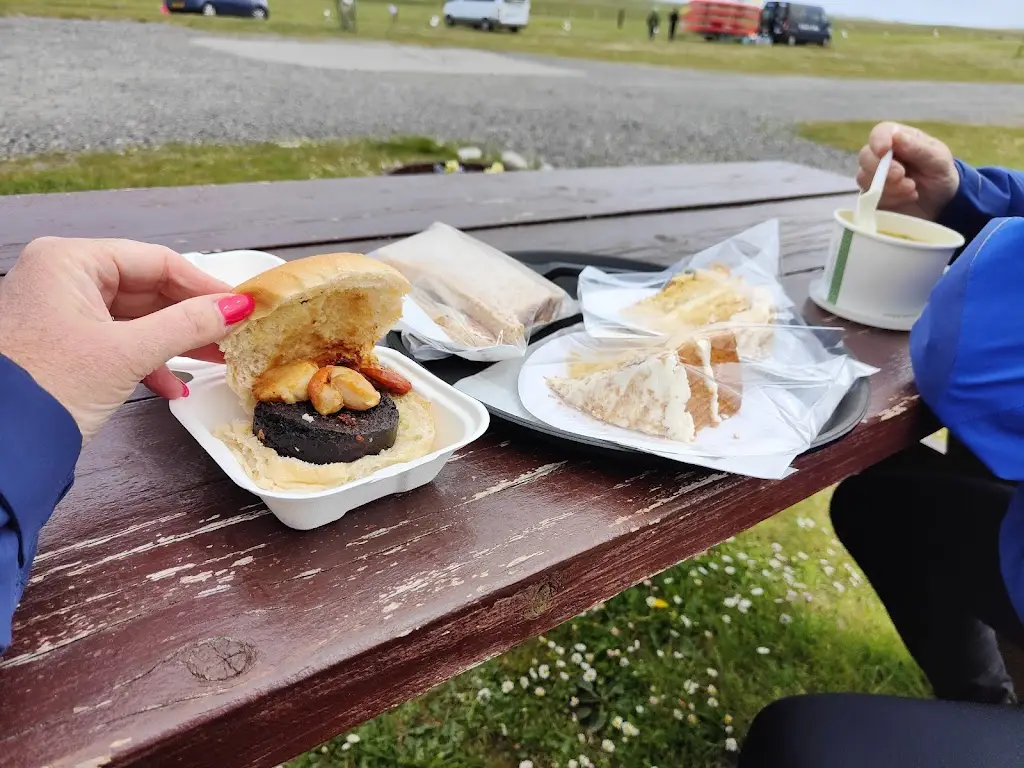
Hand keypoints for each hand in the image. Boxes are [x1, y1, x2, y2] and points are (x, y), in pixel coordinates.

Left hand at [0, 237, 254, 439]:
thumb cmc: (49, 387)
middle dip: (192, 317)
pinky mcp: (62, 343)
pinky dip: (147, 360)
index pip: (155, 260)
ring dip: (175, 341)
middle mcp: (61, 277)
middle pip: (147, 288)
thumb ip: (188, 325)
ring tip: (216, 360)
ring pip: (135, 317)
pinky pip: (117, 340)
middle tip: (234, 334)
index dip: (204, 284)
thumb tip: (238, 307)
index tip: (241, 304)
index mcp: (69, 261)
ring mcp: (60, 311)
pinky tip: (173, 386)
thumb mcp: (129, 352)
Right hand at [857, 122, 960, 221]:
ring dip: (888, 186)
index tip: (884, 151)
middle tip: (902, 175)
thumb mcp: (938, 159)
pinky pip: (868, 198)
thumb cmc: (940, 174)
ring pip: (864, 178)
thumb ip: (918, 148)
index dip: (878, 141)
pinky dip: (888, 199)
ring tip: (912, 190)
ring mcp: (874, 177)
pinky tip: (906, 198)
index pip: (880, 133)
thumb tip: (896, 136)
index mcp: (898, 139)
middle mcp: (881, 156)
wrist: (941, 202)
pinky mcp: (872, 196)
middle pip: (865, 156)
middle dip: (882, 168)